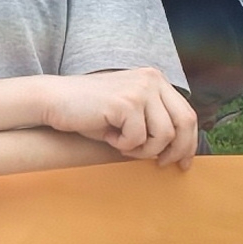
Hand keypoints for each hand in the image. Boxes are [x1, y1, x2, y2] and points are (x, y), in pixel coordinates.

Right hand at [40, 67, 198, 165]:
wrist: (54, 100)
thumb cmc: (89, 111)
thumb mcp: (129, 111)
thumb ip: (153, 120)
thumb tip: (179, 150)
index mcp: (155, 79)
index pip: (187, 114)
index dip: (188, 142)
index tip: (184, 162)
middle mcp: (152, 80)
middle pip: (184, 123)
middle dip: (176, 150)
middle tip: (160, 163)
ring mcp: (140, 90)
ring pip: (163, 135)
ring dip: (143, 149)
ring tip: (122, 145)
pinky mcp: (126, 103)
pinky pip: (138, 138)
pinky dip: (123, 146)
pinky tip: (108, 136)